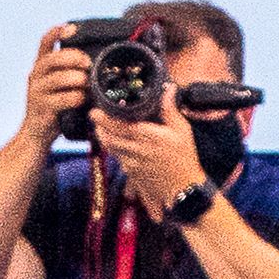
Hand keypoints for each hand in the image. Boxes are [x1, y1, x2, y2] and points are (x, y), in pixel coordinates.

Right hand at [20, 27, 92, 146]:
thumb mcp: (58, 85)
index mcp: (40, 66)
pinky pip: (63, 99)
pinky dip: (76, 97)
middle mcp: (36, 76)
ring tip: (87, 84)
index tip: (71, 28)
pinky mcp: (42, 108)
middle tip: (88, 64)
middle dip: (74, 58)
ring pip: (59, 78)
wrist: (37, 134)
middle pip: (53, 59)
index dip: (56, 32)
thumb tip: (96, 61)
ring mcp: (37, 92)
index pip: (44, 42)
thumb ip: (70, 71)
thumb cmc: (55, 107)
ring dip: (78, 79)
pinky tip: (83, 99)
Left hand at [89, 85, 204, 220]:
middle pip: (108, 137)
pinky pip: (117, 157)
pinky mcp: (131, 173)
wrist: (183, 190)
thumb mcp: (182, 131)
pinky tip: (114, 141)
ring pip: (110, 148)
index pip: (119, 125)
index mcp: (147, 137)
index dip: (104, 118)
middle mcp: (136, 150)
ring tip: (100, 125)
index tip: (97, 109)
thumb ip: (170, 109)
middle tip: (94, 114)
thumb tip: (168, 88)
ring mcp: (131, 163)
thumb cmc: (184, 159)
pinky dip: (112, 147)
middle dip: (98, 125)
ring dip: (102, 136)